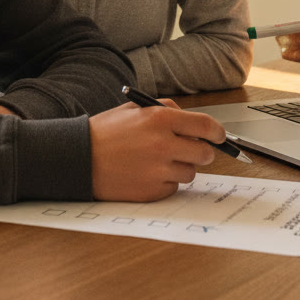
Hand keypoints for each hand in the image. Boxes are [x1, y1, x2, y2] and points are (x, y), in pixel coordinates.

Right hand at [89, 100, 225, 201]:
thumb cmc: (106, 132)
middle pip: (205, 153)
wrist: (79, 158)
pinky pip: (173, 188)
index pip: (206, 126)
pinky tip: (147, 173)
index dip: (218, 133)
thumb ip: (166, 110)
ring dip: (182, 167)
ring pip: (190, 173)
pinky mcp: (152, 191)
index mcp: (160, 119)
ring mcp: (158, 170)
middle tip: (191, 150)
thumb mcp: (135, 109)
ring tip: (159, 161)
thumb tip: (193, 121)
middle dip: (202, 152)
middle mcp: (163, 144)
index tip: (220, 136)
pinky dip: (166, 182)